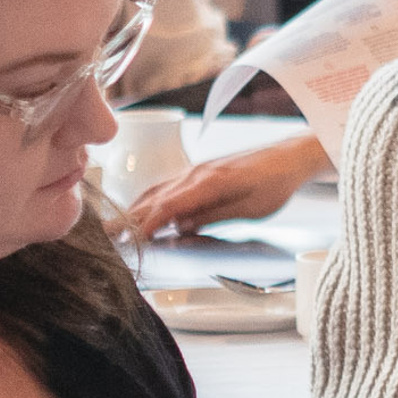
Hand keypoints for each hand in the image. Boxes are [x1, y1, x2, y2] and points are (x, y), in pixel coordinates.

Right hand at [117, 134, 331, 240]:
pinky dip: (151, 200)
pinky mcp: (200, 172)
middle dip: (130, 218)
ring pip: (158, 191)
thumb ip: (213, 217)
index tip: (130, 240)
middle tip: (107, 236)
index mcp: (208, 183)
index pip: (168, 206)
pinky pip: (168, 187)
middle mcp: (196, 174)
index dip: (146, 224)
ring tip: (116, 226)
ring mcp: (196, 170)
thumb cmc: (275, 184)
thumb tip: (181, 226)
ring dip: (136, 208)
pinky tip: (143, 211)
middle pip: (155, 198)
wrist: (289, 158)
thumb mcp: (249, 209)